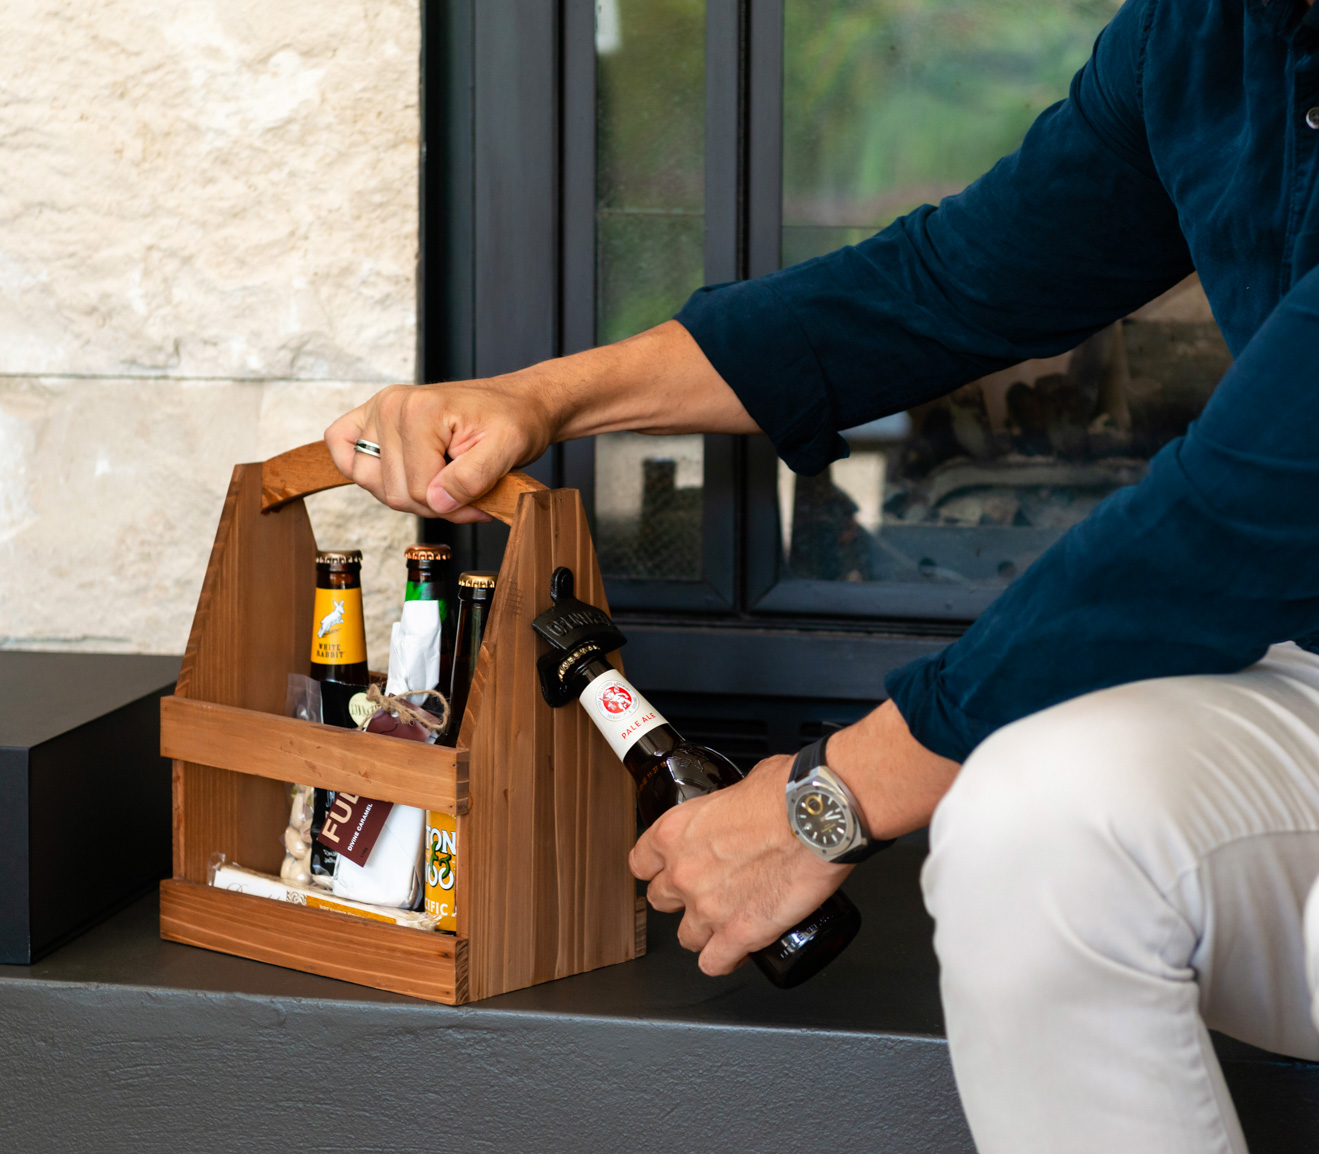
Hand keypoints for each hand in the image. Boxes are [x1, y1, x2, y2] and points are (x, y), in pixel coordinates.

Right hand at [324, 372, 559, 521]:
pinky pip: (341, 448)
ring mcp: (377, 410)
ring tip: (443, 481)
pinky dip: (363, 470)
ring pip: (373, 484)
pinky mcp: (371, 418)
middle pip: (396, 492)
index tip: (481, 499)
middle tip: (466, 491)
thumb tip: (436, 500)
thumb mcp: (508, 450)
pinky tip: (395, 472)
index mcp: (420, 410)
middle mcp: (390, 406)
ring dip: (410, 494)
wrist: (516, 403)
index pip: (421, 490)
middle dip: (435, 503)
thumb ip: (473, 477)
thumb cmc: (513, 422)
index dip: (455, 506)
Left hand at [629, 755, 850, 976]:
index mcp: (675, 832)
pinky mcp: (739, 934)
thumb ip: (725, 806)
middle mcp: (683, 872)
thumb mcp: (739, 787)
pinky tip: (738, 952)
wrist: (817, 817)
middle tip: (707, 893)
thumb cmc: (786, 794)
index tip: (669, 870)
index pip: (641, 863)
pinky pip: (714, 964)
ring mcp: (707, 908)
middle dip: (682, 900)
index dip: (657, 869)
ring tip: (726, 925)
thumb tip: (737, 809)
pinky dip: (725, 961)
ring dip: (704, 933)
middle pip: (661, 901)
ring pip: (686, 938)